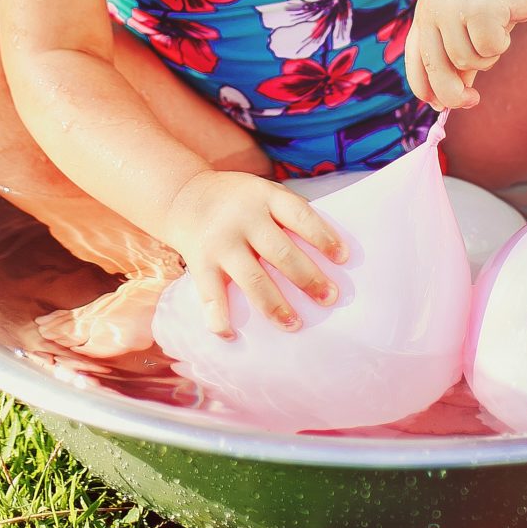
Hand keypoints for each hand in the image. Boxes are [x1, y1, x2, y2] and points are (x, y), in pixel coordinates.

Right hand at [161, 170, 346, 337]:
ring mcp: (220, 242)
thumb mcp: (263, 193)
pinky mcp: (200, 263)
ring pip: (252, 279)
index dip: (323, 237)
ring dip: (275, 306)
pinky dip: (219, 318)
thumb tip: (328, 253)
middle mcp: (243, 218)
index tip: (343, 258)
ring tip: (295, 325)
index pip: (300, 215)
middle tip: (328, 298)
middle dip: (308, 278)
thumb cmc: (238, 201)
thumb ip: (288, 215)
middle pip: (280, 252)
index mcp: (264, 196)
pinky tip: (231, 335)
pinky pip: (211, 296)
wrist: (183, 196)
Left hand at [405, 0, 526, 109]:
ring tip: (496, 28)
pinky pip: (490, 49)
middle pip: (437, 68)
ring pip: (468, 61)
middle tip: (472, 101)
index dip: (425, 88)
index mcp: (425, 11)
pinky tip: (506, 19)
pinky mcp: (481, 8)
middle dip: (453, 93)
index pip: (415, 59)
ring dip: (488, 55)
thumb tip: (446, 101)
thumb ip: (456, 58)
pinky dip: (502, 43)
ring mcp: (455, 6)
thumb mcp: (468, 26)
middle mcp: (434, 7)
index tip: (438, 107)